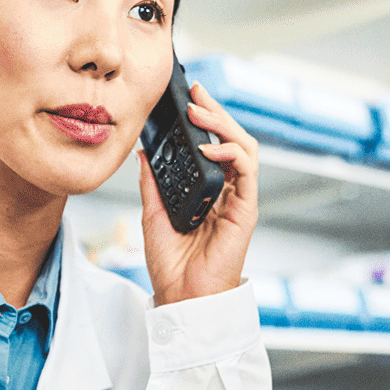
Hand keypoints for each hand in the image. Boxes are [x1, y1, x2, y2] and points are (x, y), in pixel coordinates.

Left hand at [140, 82, 257, 305]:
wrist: (181, 296)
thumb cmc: (172, 265)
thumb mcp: (152, 214)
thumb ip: (152, 183)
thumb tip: (143, 152)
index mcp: (207, 192)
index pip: (213, 146)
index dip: (205, 120)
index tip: (189, 98)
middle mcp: (226, 193)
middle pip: (231, 140)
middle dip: (216, 112)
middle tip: (196, 93)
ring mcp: (238, 200)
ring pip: (244, 148)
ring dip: (224, 125)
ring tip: (200, 112)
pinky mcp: (245, 210)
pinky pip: (246, 171)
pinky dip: (230, 153)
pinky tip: (209, 147)